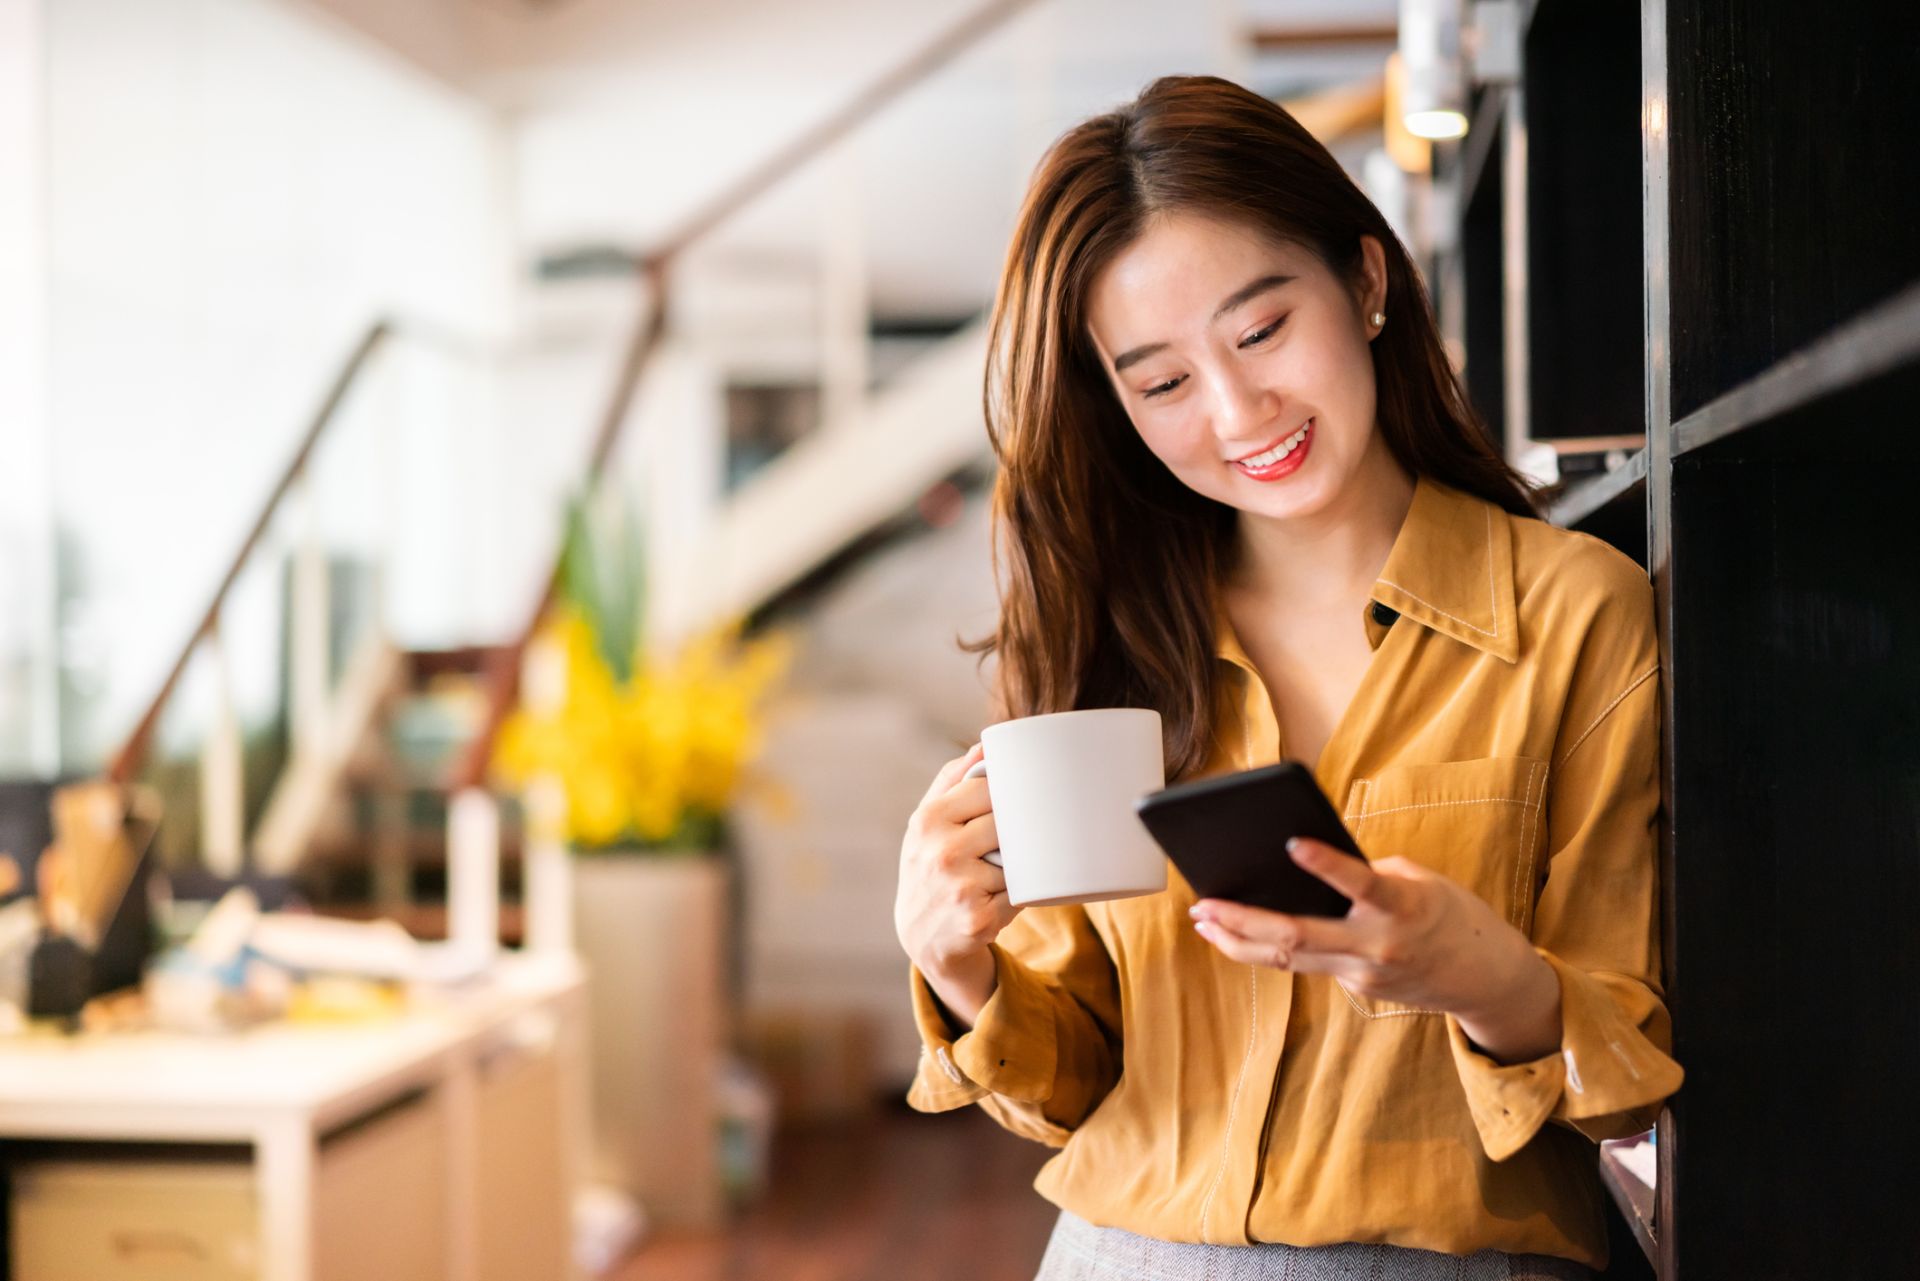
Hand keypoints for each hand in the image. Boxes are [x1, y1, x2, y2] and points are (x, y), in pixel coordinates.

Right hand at [893, 742, 1021, 1025]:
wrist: (921, 934)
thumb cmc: (931, 865)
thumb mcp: (929, 822)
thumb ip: (953, 780)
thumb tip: (985, 745)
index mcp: (928, 820)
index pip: (989, 788)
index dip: (1008, 794)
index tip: (1015, 799)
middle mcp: (941, 852)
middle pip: (1008, 823)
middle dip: (1016, 832)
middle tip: (1012, 841)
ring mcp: (960, 887)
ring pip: (1019, 858)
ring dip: (1021, 864)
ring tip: (1000, 874)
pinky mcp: (980, 919)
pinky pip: (1022, 893)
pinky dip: (1021, 895)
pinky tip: (1000, 899)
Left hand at [1188, 838, 1560, 1060]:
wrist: (1485, 979)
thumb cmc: (1451, 914)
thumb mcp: (1419, 880)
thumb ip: (1368, 875)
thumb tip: (1305, 869)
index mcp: (1403, 907)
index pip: (1361, 885)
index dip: (1327, 865)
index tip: (1293, 842)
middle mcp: (1378, 946)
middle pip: (1299, 936)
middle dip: (1243, 921)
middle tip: (1203, 904)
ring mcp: (1363, 973)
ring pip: (1289, 959)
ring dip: (1240, 940)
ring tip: (1203, 920)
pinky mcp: (1357, 987)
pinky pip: (1307, 964)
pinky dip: (1272, 946)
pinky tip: (1240, 931)